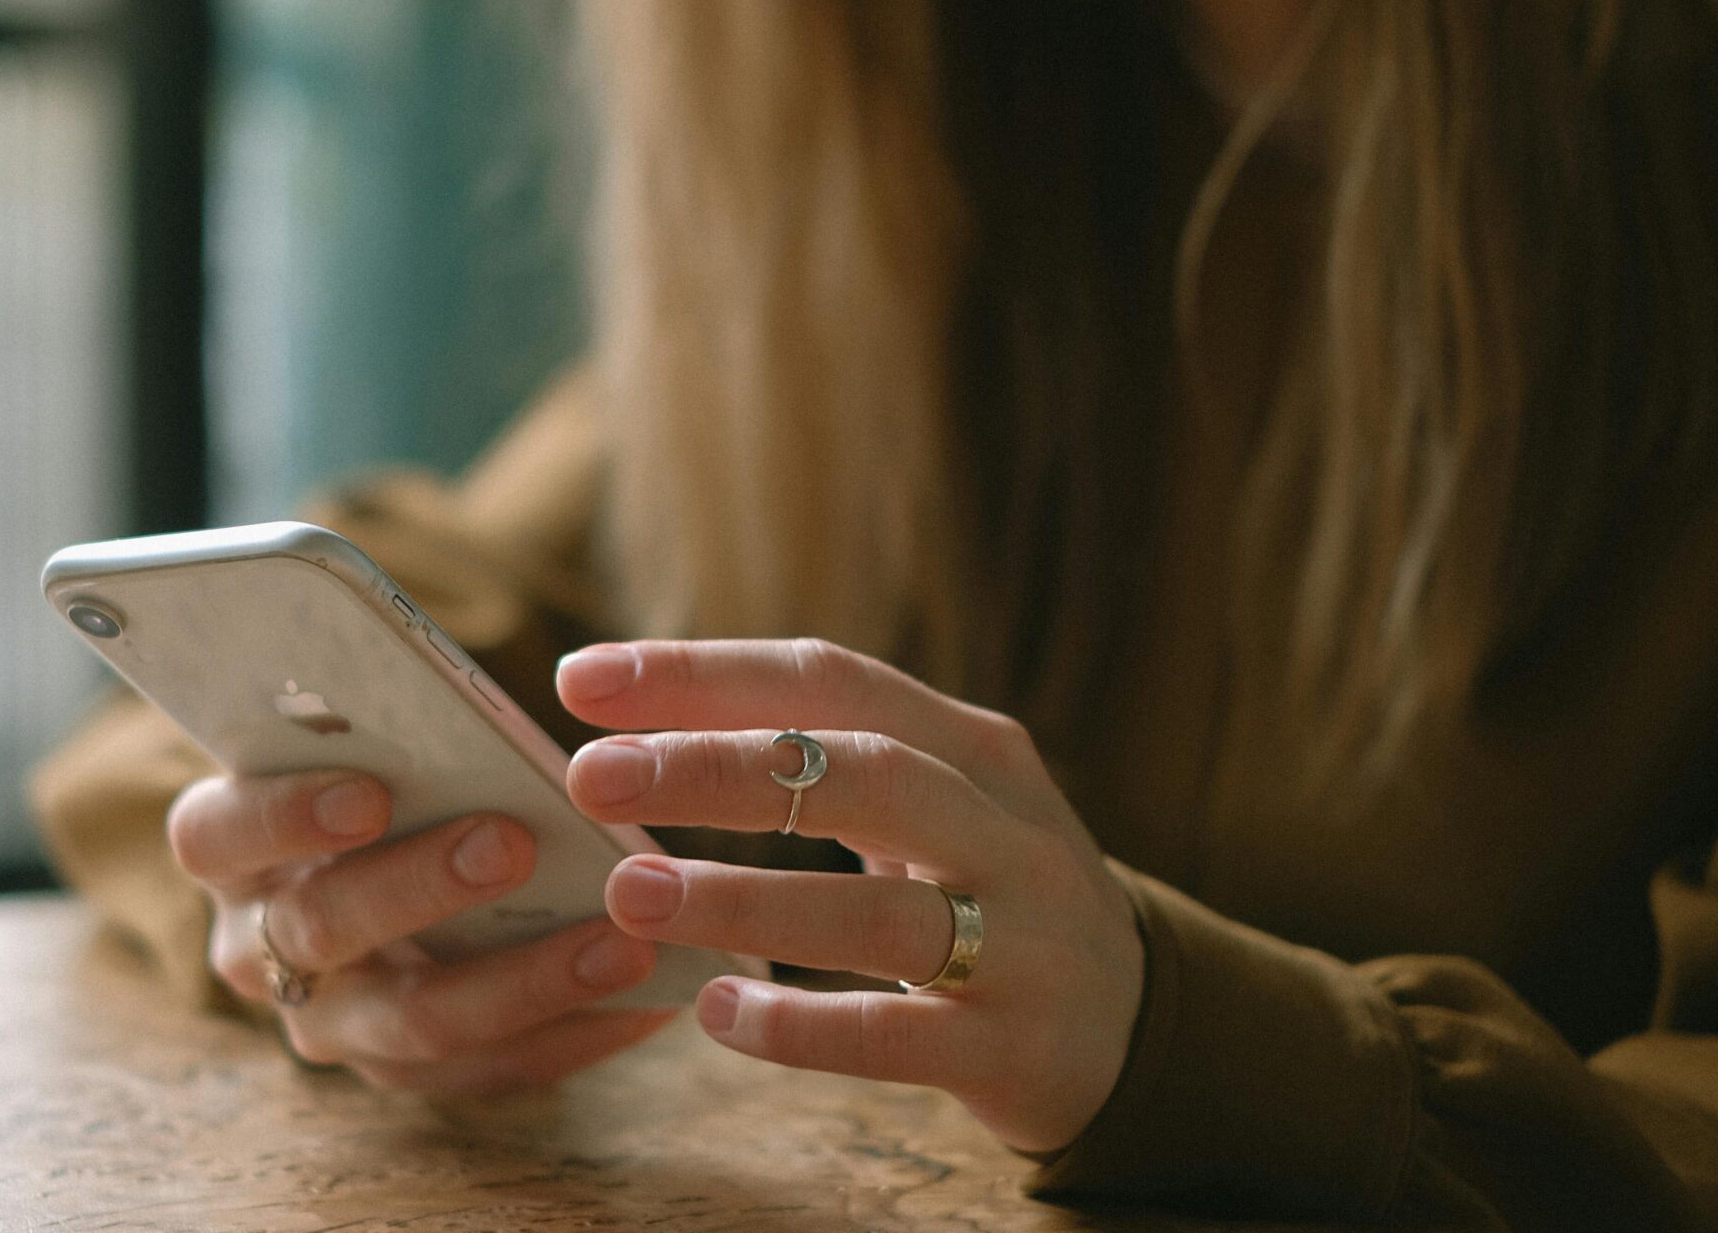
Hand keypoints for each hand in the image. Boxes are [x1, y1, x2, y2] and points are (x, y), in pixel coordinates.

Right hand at [166, 769, 672, 1093]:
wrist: (399, 867)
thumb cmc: (389, 773)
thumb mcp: (367, 745)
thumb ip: (391, 733)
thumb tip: (465, 712)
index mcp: (227, 848)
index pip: (215, 834)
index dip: (282, 816)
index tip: (370, 792)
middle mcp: (256, 947)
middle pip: (320, 929)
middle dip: (420, 886)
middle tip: (512, 841)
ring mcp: (329, 1021)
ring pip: (411, 1021)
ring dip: (521, 978)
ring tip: (618, 938)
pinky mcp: (406, 1073)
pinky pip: (488, 1070)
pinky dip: (573, 1032)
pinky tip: (648, 997)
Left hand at [559, 638, 1143, 1153]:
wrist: (1136, 1022)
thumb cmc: (982, 890)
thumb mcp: (930, 801)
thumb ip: (815, 761)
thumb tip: (630, 733)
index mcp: (971, 746)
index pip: (829, 679)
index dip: (704, 672)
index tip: (581, 679)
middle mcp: (1005, 828)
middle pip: (861, 773)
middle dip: (717, 767)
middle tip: (590, 772)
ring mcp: (1022, 941)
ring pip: (879, 913)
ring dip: (746, 900)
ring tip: (630, 893)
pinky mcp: (1015, 1047)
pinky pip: (897, 1035)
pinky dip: (802, 1026)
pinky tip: (716, 1012)